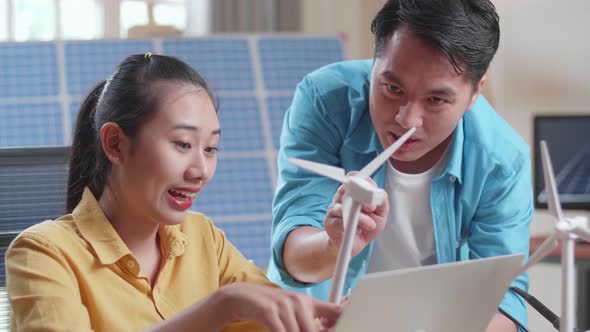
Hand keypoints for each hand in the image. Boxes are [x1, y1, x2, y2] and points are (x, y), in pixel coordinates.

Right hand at [217, 283, 341, 331]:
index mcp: (308, 302)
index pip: (335, 311)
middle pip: (313, 331)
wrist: (242, 297)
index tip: (342, 329)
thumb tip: (327, 328)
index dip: (340, 324)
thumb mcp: (293, 310)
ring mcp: (284, 306)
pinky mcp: (270, 312)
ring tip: (285, 331)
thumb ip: (310, 319)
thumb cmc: (270, 307)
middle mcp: (299, 302)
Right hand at [324, 172, 388, 257]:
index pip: (354, 177)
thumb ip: (382, 202)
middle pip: (346, 188)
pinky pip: (337, 221)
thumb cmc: (366, 227)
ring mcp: (334, 209)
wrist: (354, 245)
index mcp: (354, 192)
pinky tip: (357, 230)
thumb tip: (380, 193)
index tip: (372, 190)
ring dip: (360, 217)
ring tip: (370, 224)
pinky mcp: (330, 223)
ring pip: (343, 206)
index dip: (363, 181)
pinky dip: (348, 225)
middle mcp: (341, 198)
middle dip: (361, 196)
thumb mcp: (380, 215)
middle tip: (372, 207)